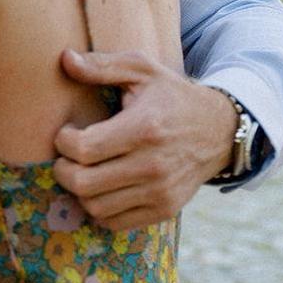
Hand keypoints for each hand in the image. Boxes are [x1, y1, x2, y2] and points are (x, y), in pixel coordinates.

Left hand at [51, 48, 239, 230]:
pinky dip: (99, 209)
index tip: (66, 133)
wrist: (219, 131)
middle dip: (63, 170)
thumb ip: (102, 65)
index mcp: (144, 128)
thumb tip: (65, 59)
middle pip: (83, 183)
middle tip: (67, 157)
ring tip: (83, 171)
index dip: (63, 142)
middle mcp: (152, 165)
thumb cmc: (171, 96)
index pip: (83, 149)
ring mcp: (160, 192)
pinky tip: (101, 189)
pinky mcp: (164, 209)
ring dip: (79, 191)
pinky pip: (114, 223)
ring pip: (95, 207)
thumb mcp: (142, 70)